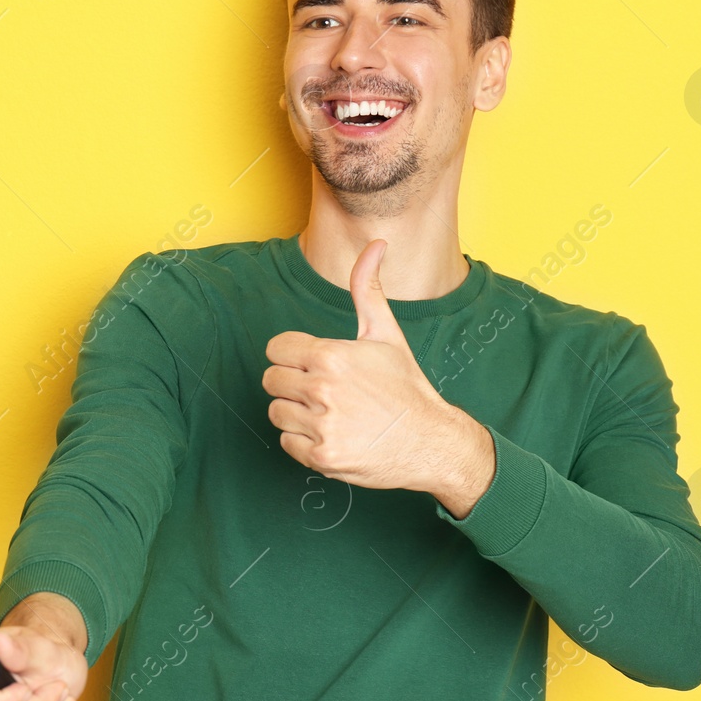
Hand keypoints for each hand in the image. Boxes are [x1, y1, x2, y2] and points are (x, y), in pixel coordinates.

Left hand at [262, 239, 493, 507]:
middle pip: (270, 380)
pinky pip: (286, 442)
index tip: (314, 364)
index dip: (293, 355)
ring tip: (329, 413)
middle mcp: (322, 390)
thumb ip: (367, 289)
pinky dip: (304, 441)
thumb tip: (376, 244)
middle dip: (291, 382)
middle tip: (321, 390)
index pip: (275, 349)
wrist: (430, 442)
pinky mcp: (321, 457)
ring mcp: (321, 426)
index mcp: (331, 356)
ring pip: (276, 411)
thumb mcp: (386, 334)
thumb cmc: (406, 387)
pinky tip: (332, 434)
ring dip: (296, 413)